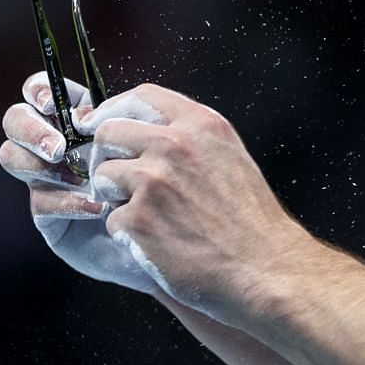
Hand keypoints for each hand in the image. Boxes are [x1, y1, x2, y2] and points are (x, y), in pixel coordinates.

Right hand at [0, 71, 167, 294]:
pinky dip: (67, 201)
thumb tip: (90, 114)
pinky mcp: (48, 215)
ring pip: (13, 156)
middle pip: (16, 119)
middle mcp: (57, 145)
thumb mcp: (150, 144)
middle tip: (58, 148)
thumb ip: (121, 121)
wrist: (172, 235)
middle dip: (30, 128)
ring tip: (71, 173)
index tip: (52, 104)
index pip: (42, 91)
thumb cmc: (164, 184)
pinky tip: (97, 207)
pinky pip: (40, 201)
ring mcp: (47, 179)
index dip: (39, 90)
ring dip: (35, 161)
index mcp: (78, 120)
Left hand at [83, 84, 315, 328]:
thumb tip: (146, 131)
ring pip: (103, 176)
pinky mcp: (139, 220)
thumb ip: (191, 138)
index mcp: (201, 125)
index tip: (98, 122)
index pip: (142, 96)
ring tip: (147, 216)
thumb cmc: (251, 222)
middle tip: (116, 179)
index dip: (113, 108)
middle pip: (108, 132)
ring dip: (115, 197)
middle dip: (105, 155)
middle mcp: (174, 145)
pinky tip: (157, 242)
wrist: (265, 268)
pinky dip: (127, 234)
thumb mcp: (230, 158)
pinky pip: (111, 219)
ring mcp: (154, 181)